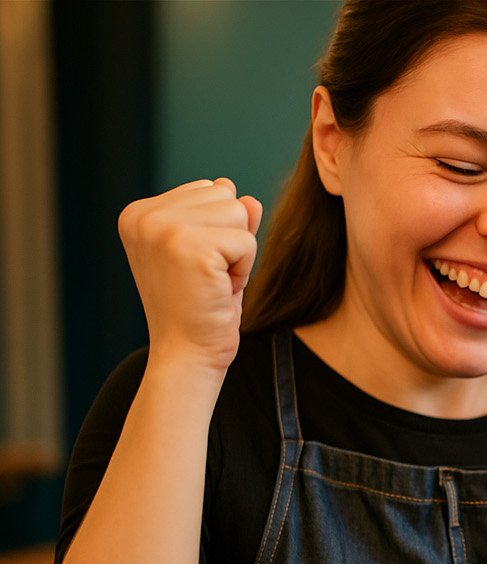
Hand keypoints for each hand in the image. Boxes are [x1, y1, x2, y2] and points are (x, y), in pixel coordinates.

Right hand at [117, 177, 261, 375]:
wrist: (187, 353)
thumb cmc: (201, 307)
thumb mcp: (212, 253)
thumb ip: (226, 220)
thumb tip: (249, 199)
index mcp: (140, 213)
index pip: (208, 189)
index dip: (217, 231)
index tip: (197, 266)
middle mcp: (144, 216)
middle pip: (225, 194)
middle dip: (230, 238)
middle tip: (207, 277)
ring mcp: (163, 229)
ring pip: (239, 211)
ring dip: (238, 253)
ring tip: (213, 281)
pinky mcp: (191, 247)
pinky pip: (248, 240)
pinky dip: (244, 269)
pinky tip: (219, 289)